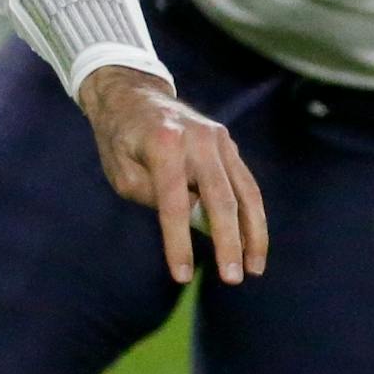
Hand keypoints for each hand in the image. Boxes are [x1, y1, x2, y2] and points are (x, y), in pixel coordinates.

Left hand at [77, 65, 266, 285]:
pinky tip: (252, 243)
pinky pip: (246, 183)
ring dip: (253, 233)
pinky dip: (252, 214)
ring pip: (245, 191)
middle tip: (233, 279)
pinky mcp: (228, 142)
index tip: (182, 276)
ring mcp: (217, 138)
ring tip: (253, 268)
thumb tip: (192, 218)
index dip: (178, 242)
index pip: (174, 203)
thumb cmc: (121, 139)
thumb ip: (152, 195)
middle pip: (220, 198)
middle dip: (229, 242)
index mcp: (163, 144)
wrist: (133, 94)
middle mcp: (196, 139)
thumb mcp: (120, 171)